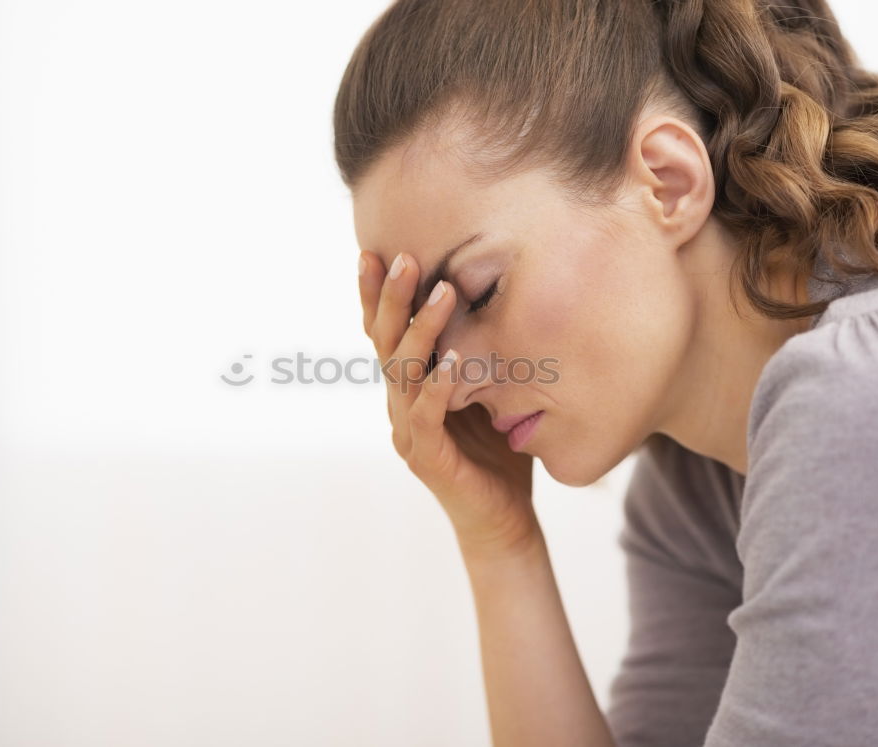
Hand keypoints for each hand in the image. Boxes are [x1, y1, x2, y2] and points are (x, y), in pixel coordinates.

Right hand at [358, 250, 537, 556]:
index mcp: (410, 387)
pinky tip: (455, 358)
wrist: (500, 520)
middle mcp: (401, 404)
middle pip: (386, 343)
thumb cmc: (497, 453)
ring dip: (421, 329)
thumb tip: (497, 300)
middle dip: (391, 298)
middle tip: (402, 257)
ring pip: (405, 372)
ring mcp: (409, 431)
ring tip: (441, 292)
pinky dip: (440, 385)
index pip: (386, 333)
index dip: (377, 295)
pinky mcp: (427, 457)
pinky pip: (428, 415)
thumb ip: (478, 356)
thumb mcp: (487, 393)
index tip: (377, 252)